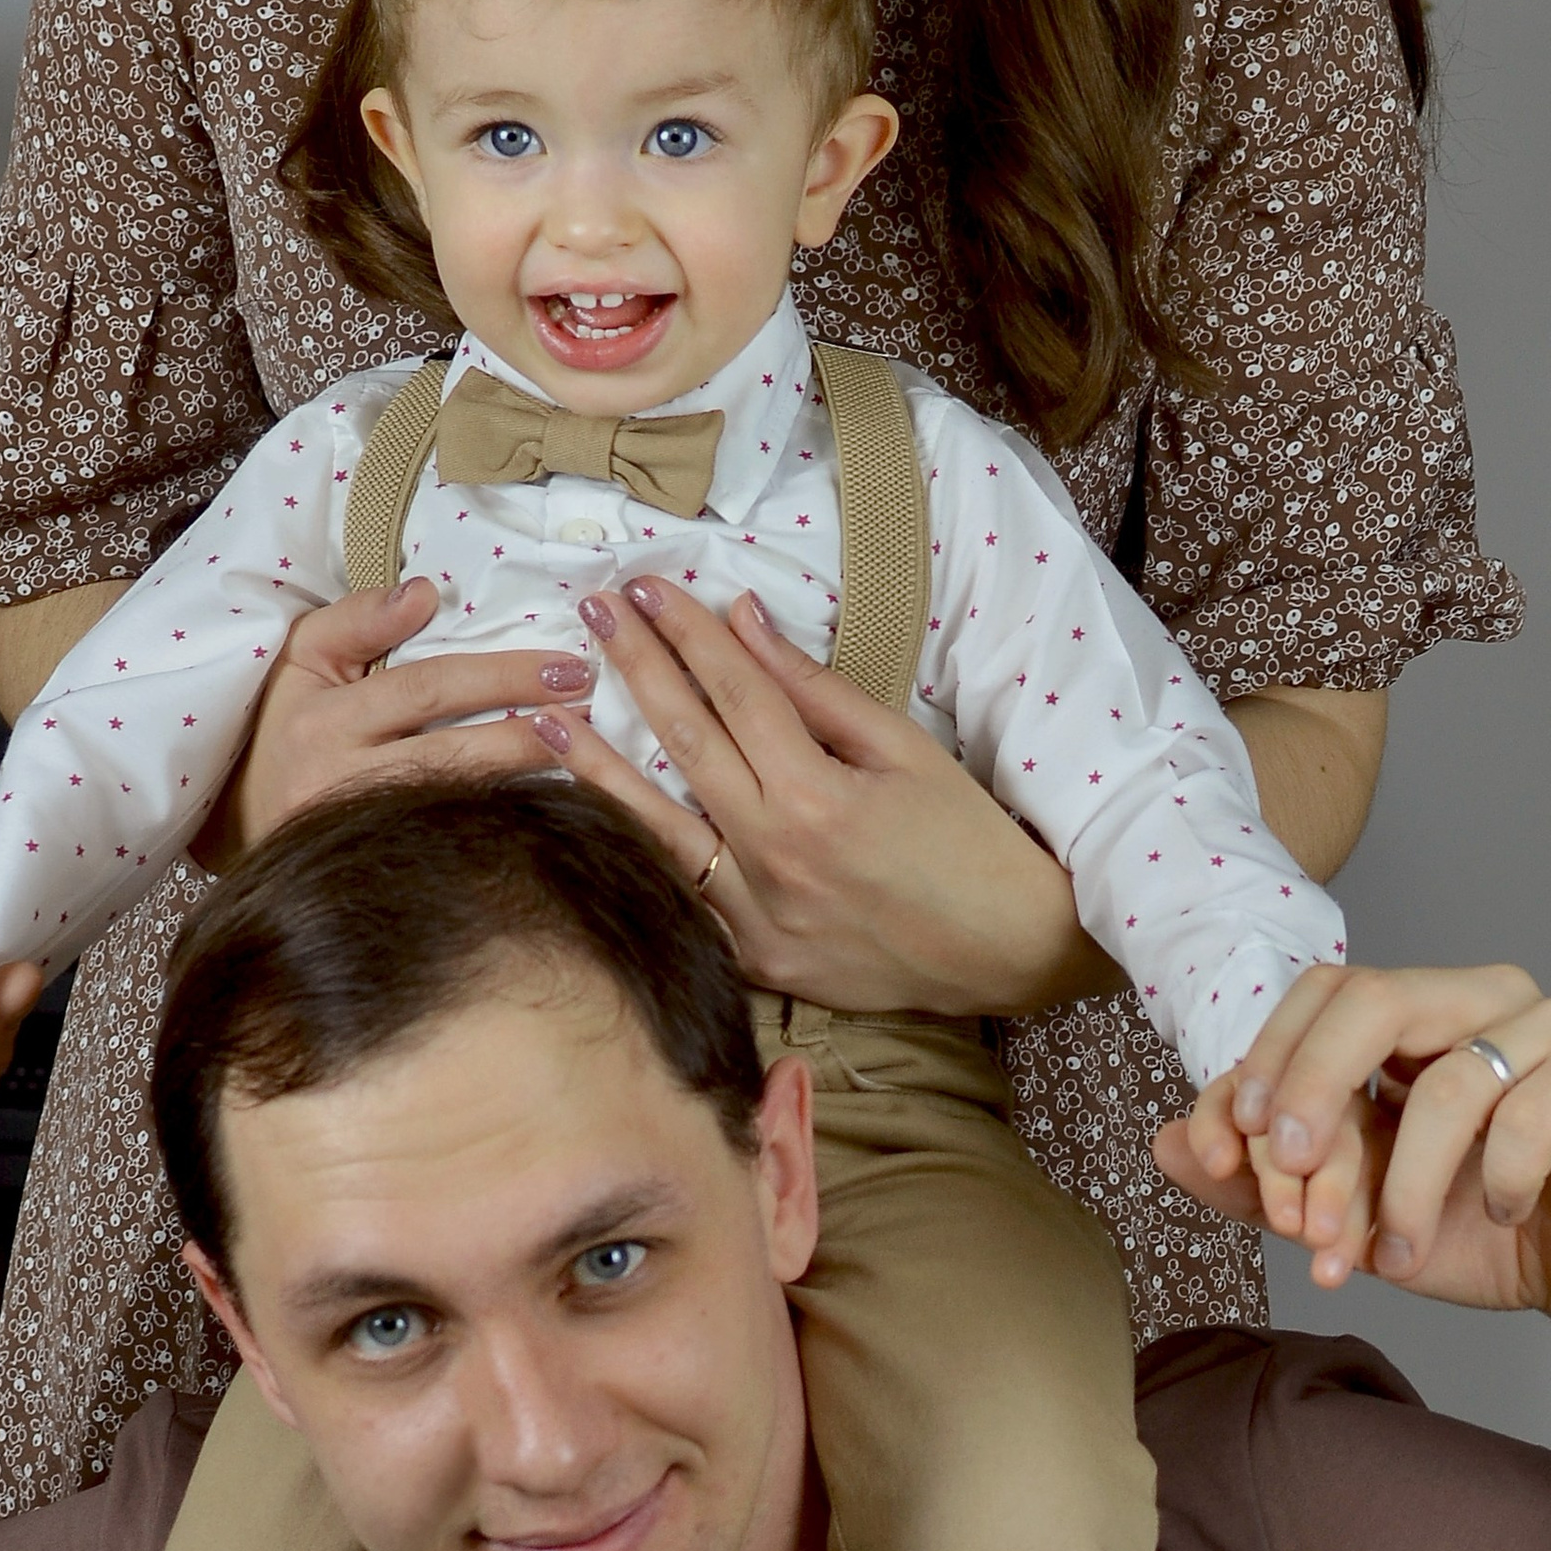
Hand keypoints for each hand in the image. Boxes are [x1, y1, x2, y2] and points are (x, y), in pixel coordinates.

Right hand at [210, 580, 596, 862]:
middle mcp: (340, 785)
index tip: (565, 666)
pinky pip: (452, 850)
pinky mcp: (379, 875)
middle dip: (529, 733)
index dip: (498, 676)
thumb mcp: (301, 664)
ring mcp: (361, 836)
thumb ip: (356, 621)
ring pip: (458, 808)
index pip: (424, 689)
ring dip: (527, 783)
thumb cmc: (284, 733)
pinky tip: (552, 813)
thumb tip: (424, 592)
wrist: (240, 830)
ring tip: (589, 757)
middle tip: (595, 710)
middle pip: (453, 754)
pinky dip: (504, 829)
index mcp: (324, 724)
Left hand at [530, 580, 1112, 1018]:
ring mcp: (758, 917)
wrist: (1010, 950)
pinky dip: (636, 858)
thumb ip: (815, 691)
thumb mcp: (906, 749)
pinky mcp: (757, 961)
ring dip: (595, 766)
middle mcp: (775, 856)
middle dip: (635, 669)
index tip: (647, 588)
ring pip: (656, 829)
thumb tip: (746, 623)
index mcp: (818, 795)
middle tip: (592, 613)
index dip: (687, 635)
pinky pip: (681, 902)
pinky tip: (591, 822)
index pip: (734, 694)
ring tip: (540, 716)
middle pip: (686, 745)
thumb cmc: (969, 841)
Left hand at [1158, 963, 1550, 1445]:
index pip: (1322, 996)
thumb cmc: (1478, 1232)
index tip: (1227, 1143)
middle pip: (1374, 998)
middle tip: (1287, 1169)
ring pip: (1452, 1075)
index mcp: (1414, 1017)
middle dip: (1312, 1085)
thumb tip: (1167, 1143)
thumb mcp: (1353, 1216)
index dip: (1265, 1061)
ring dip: (1408, 1183)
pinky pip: (1533, 1109)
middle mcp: (1478, 999)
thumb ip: (1264, 1182)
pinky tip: (1502, 1214)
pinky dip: (1500, 1177)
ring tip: (1398, 1256)